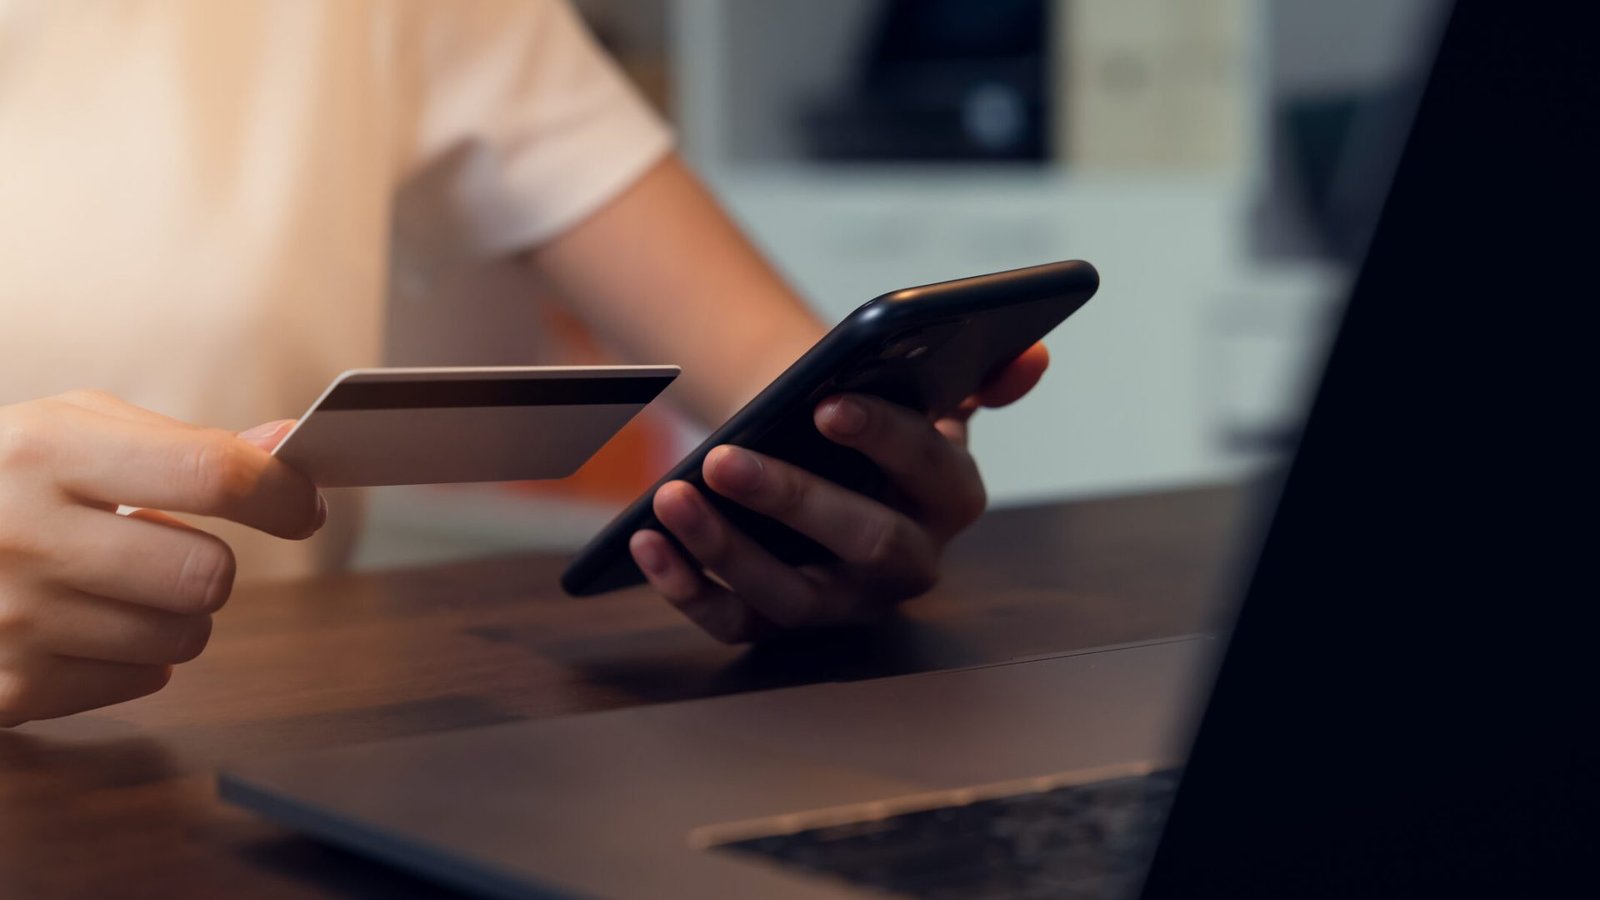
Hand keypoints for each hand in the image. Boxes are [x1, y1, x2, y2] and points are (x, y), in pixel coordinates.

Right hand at [0, 391, 322, 726]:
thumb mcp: (70, 432)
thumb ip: (184, 442)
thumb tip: (288, 444)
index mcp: (43, 450)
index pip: (211, 473)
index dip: (279, 492)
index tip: (301, 504)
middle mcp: (23, 535)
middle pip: (208, 573)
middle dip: (209, 563)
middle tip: (165, 548)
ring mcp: (13, 619)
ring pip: (185, 636)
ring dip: (171, 613)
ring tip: (110, 584)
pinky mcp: (9, 689)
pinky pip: (144, 681)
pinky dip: (128, 657)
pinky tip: (76, 624)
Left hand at [628, 343, 1050, 641]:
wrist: (826, 460)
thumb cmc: (877, 425)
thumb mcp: (933, 396)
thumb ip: (981, 374)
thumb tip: (1028, 356)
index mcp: (951, 499)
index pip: (928, 472)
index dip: (883, 438)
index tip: (826, 402)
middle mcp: (905, 564)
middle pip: (861, 541)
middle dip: (792, 499)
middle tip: (724, 456)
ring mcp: (841, 603)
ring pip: (789, 594)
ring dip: (725, 548)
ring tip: (670, 494)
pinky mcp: (779, 626)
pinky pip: (732, 623)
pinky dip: (686, 590)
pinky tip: (646, 542)